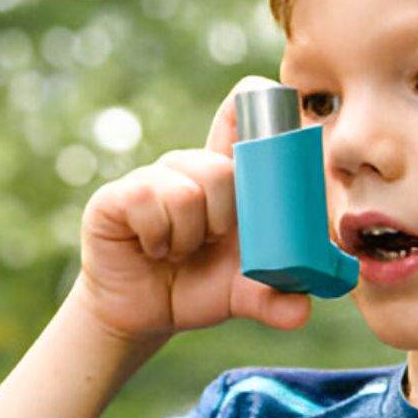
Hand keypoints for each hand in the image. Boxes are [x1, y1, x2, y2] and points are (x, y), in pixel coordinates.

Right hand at [73, 77, 312, 342]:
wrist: (143, 316)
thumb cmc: (196, 288)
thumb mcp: (241, 295)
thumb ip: (273, 297)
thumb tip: (301, 311)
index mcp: (226, 179)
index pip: (239, 117)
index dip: (255, 101)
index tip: (276, 102)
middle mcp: (189, 169)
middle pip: (222, 167)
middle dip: (224, 218)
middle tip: (211, 241)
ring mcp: (151, 179)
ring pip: (187, 189)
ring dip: (188, 235)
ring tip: (179, 250)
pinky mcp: (116, 196)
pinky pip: (146, 198)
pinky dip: (157, 235)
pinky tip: (153, 248)